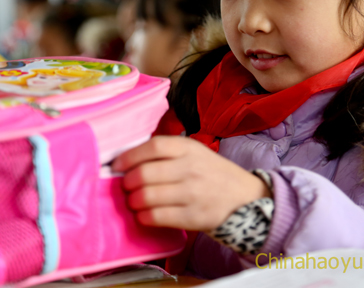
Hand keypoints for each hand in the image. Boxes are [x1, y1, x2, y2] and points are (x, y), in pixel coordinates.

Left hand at [112, 136, 270, 230]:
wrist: (247, 199)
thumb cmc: (213, 175)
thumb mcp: (195, 153)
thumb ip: (167, 154)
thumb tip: (128, 161)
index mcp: (189, 148)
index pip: (152, 147)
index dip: (129, 157)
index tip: (117, 166)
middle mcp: (191, 168)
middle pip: (144, 174)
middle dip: (127, 183)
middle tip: (126, 188)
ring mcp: (193, 193)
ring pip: (147, 196)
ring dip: (133, 201)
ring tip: (134, 202)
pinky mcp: (194, 216)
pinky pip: (157, 217)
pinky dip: (144, 217)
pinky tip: (144, 215)